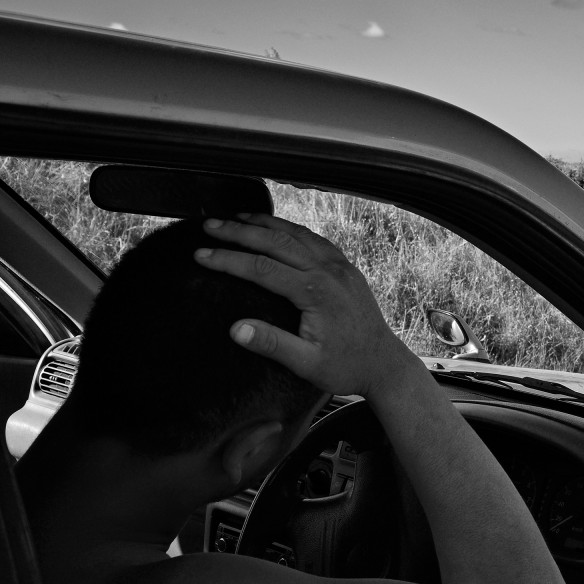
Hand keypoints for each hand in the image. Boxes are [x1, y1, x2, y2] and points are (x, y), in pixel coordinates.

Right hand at [195, 214, 416, 397]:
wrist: (384, 364)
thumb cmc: (346, 366)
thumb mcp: (305, 364)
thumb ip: (272, 344)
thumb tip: (235, 329)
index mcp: (315, 292)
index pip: (261, 268)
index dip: (227, 259)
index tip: (200, 254)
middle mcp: (329, 271)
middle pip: (276, 241)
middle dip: (240, 231)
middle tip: (209, 225)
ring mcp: (340, 267)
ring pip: (297, 234)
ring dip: (265, 223)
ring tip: (237, 216)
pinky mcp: (347, 269)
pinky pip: (315, 240)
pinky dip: (291, 228)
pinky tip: (277, 227)